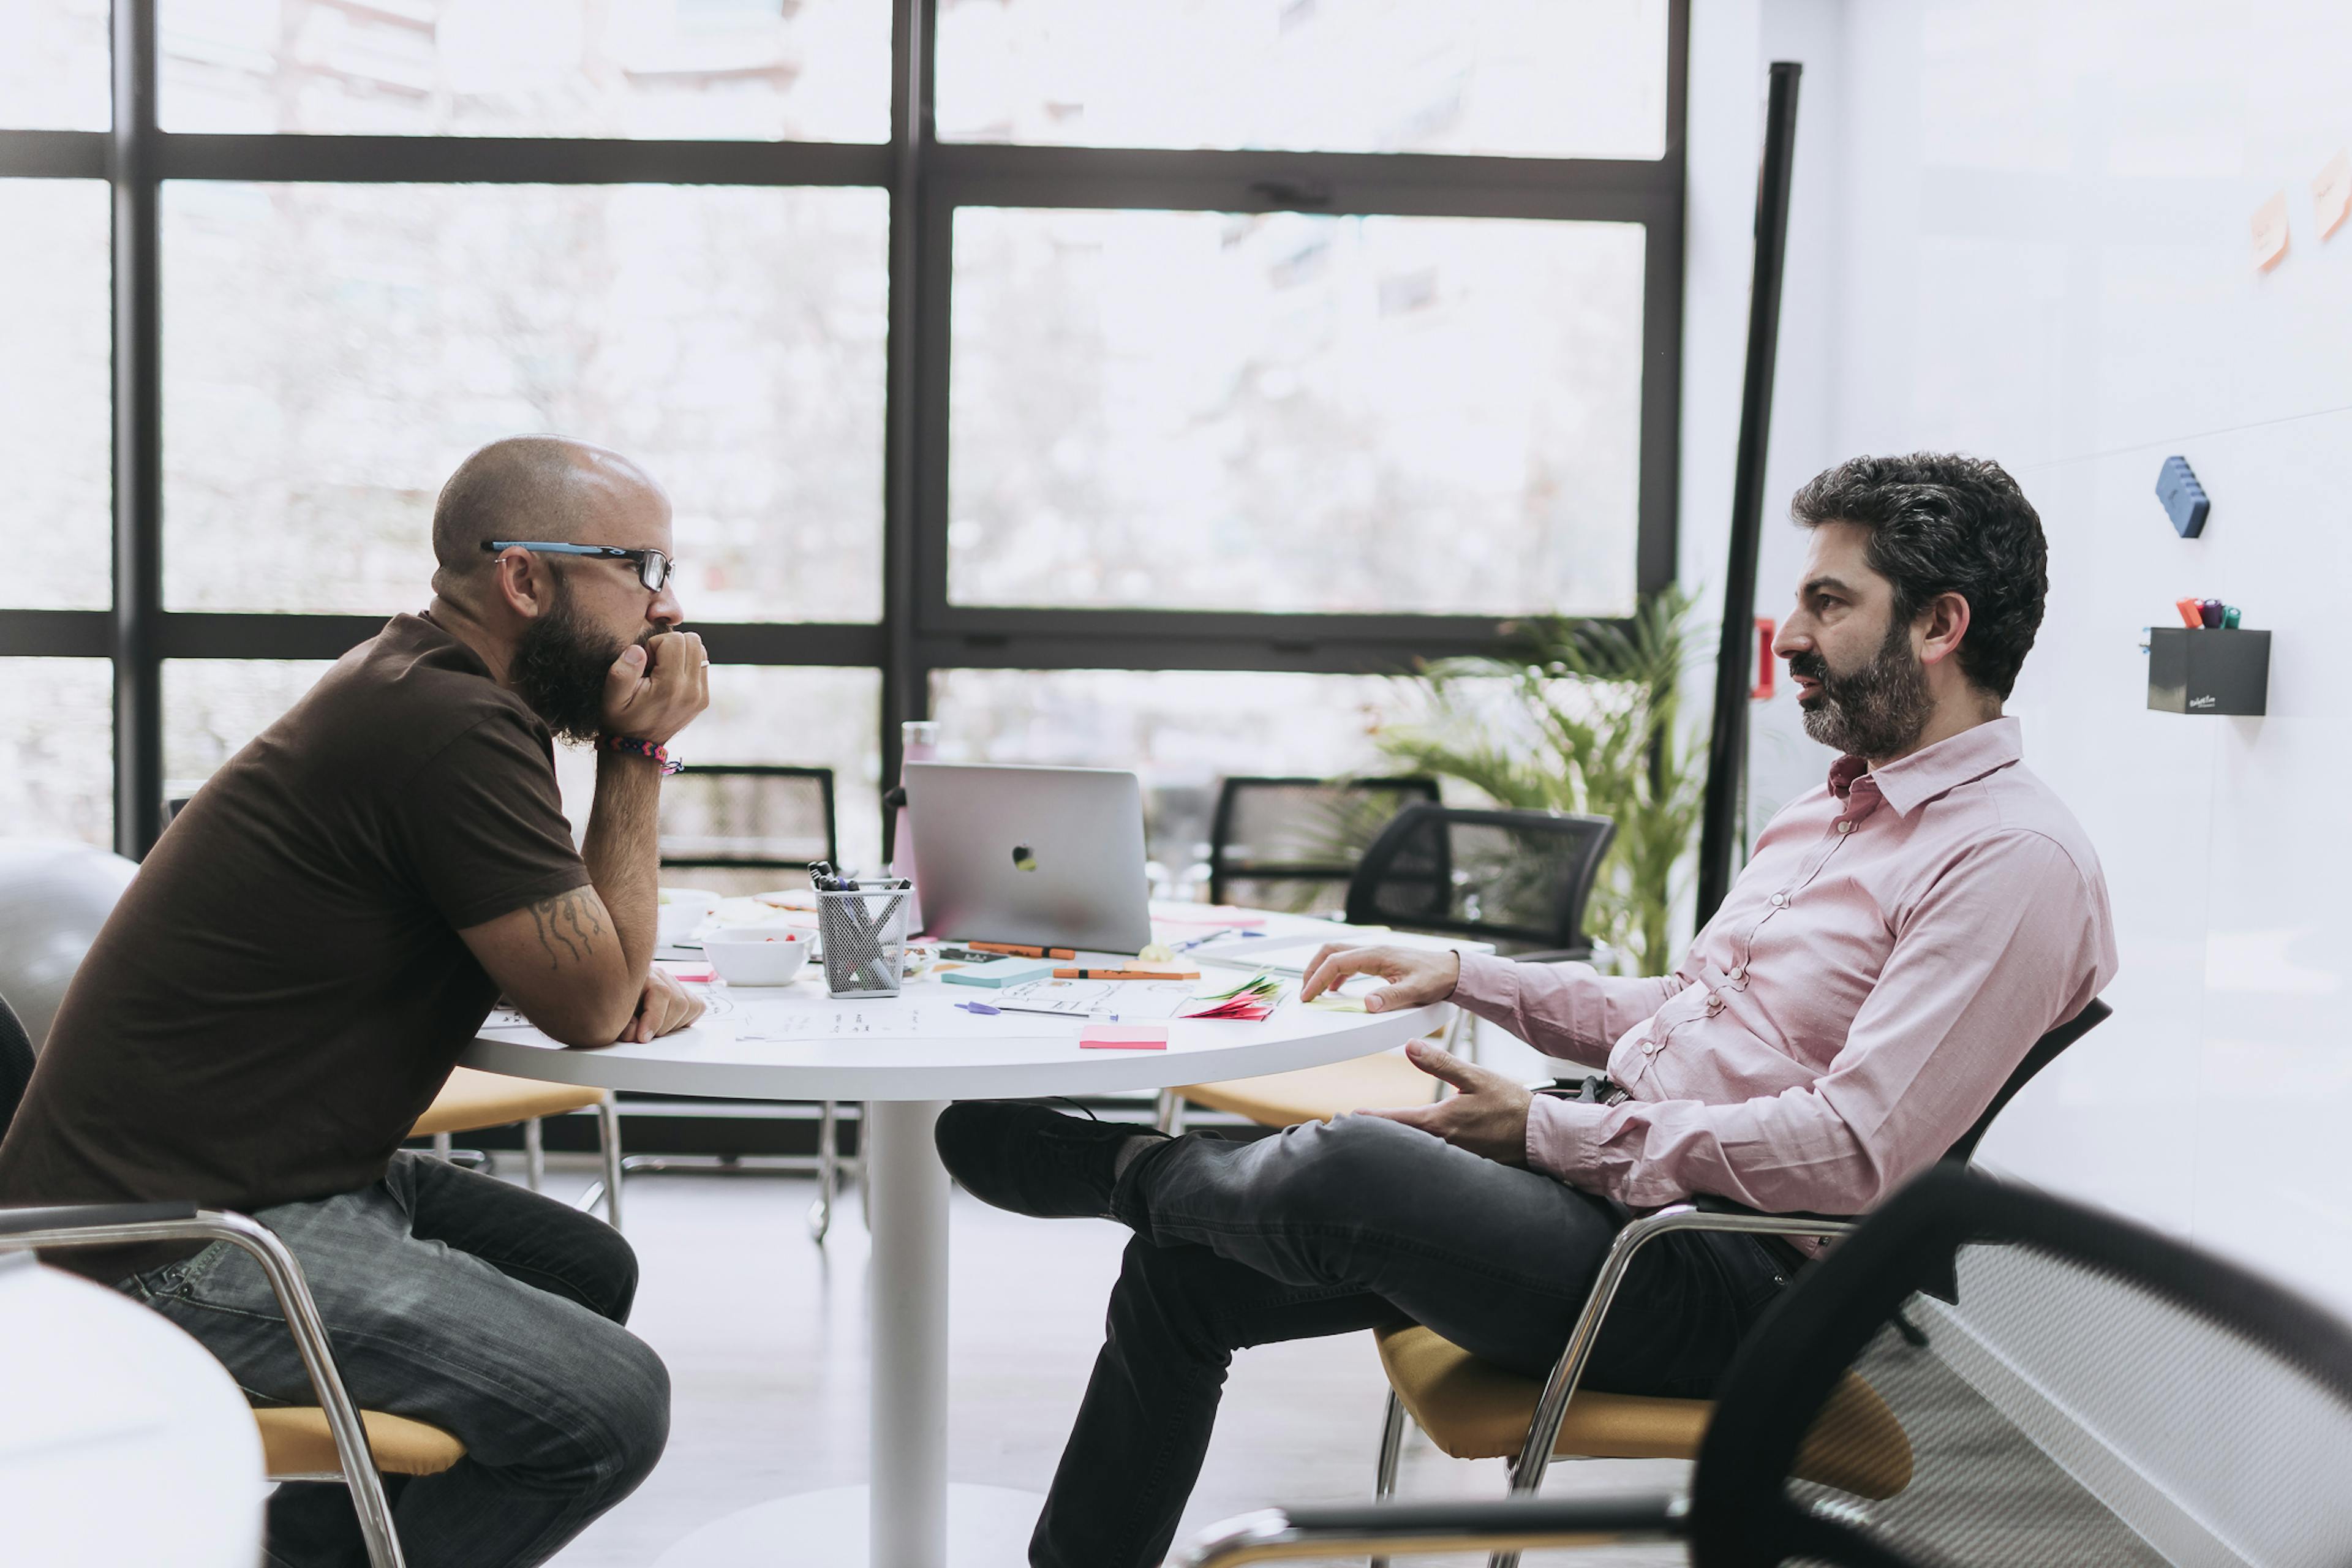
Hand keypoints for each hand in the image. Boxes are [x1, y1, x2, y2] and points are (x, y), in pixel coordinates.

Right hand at [601, 630, 709, 744]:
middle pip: (692, 641)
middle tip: (654, 665)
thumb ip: (622, 671)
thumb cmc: (622, 720)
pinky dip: (687, 664)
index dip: (654, 644)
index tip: (644, 663)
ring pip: (700, 650)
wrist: (638, 747)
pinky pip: (702, 664)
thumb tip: (639, 650)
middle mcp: (692, 690)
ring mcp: (701, 695)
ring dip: (680, 653)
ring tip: (662, 670)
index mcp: (671, 686)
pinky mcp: (704, 698)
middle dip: (670, 645)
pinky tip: (670, 678)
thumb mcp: (611, 697)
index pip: (674, 640)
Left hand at [621, 966, 704, 1043]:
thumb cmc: (612, 1003)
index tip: (643, 1037)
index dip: (654, 1019)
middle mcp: (661, 976)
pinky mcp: (683, 992)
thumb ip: (623, 1024)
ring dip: (674, 1024)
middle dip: (663, 1026)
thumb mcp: (613, 1015)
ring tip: (655, 1030)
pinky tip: (668, 1023)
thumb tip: (635, 1034)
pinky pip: (696, 1006)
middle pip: (679, 1002)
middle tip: (646, 1036)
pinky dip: (685, 1019)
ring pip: (690, 1006)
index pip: (662, 993)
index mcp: (642, 975)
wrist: (613, 991)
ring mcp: (673, 983)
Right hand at [1299, 944, 1460, 1012]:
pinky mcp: (1378, 960)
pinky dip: (1335, 973)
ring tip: (1314, 991)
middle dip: (1312, 969)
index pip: (1336, 962)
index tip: (1307, 996)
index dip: (1317, 979)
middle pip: (1330, 951)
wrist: (1451, 970)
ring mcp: (1374, 954)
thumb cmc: (1436, 978)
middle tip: (1305, 992)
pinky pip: (1349, 962)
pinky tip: (1335, 989)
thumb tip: (1368, 1003)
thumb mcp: (1415, 991)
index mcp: (1376, 955)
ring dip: (1322, 970)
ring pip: (1338, 954)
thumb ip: (1391, 998)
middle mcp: (1372, 950)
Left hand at [1360, 1041, 1531, 1165]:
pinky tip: (1415, 1149)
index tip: (1351, 1117)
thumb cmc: (1511, 1104)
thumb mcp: (1476, 1077)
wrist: (1541, 1135)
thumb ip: (1441, 1063)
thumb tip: (1409, 1046)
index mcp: (1441, 1122)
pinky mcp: (1466, 1164)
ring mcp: (1454, 1158)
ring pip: (1418, 1151)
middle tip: (1356, 1128)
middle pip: (1402, 1140)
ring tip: (1379, 1137)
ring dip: (1398, 1144)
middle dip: (1379, 1134)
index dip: (1372, 1118)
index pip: (1397, 1120)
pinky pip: (1436, 1159)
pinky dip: (1420, 1153)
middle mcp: (1444, 1144)